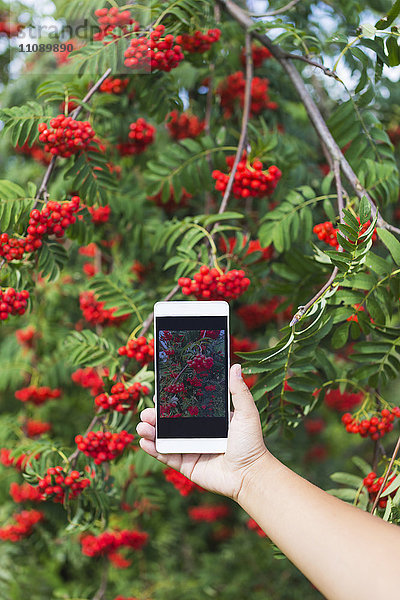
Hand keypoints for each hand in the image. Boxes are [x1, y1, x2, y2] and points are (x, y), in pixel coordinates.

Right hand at [136, 363, 269, 501]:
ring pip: (163, 437)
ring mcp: (189, 448)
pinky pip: (165, 456)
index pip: (184, 405)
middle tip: (148, 412)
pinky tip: (144, 442)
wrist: (250, 475)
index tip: (159, 392)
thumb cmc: (251, 443)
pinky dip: (152, 449)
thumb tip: (234, 366)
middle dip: (154, 415)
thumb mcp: (246, 413)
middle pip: (169, 421)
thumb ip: (239, 391)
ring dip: (149, 431)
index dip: (170, 399)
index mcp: (207, 418)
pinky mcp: (185, 465)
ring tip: (143, 425)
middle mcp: (196, 432)